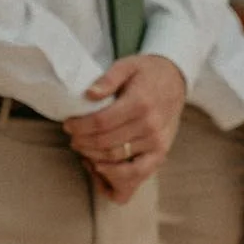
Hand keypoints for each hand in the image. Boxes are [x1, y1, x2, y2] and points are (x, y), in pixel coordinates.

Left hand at [63, 55, 186, 203]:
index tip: (68, 125)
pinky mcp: (160, 155)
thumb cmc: (146, 73)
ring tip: (83, 149)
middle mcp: (150, 126)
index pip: (102, 122)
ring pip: (117, 161)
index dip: (80, 126)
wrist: (175, 81)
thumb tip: (89, 94)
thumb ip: (107, 79)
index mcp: (140, 103)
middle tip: (72, 137)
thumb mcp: (126, 65)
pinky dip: (115, 178)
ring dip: (94, 158)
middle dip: (83, 143)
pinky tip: (100, 167)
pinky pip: (137, 176)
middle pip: (106, 143)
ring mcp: (157, 144)